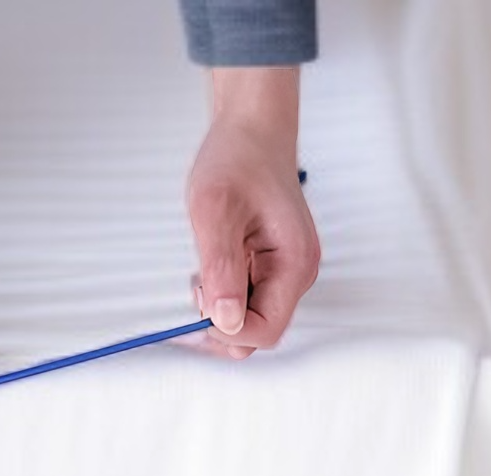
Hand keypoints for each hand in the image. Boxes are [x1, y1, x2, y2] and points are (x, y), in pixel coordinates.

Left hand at [186, 66, 319, 358]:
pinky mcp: (272, 267)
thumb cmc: (238, 158)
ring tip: (200, 275)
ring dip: (220, 310)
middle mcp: (297, 275)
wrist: (253, 129)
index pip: (265, 330)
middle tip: (193, 290)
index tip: (196, 302)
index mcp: (294, 264)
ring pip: (251, 320)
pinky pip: (248, 300)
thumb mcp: (215, 209)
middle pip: (260, 332)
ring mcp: (286, 273)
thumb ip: (222, 268)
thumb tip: (225, 321)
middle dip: (222, 325)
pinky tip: (208, 271)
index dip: (227, 330)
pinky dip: (223, 295)